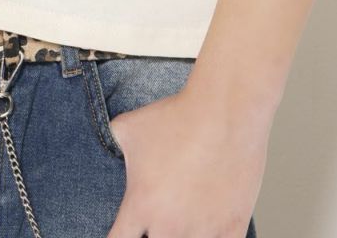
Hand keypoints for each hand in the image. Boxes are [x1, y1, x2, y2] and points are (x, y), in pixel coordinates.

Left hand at [105, 88, 267, 237]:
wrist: (224, 111)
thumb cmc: (175, 116)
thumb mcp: (128, 125)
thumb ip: (111, 145)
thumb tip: (104, 145)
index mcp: (141, 206)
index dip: (119, 236)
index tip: (126, 228)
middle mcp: (169, 227)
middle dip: (153, 233)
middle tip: (160, 216)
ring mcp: (203, 231)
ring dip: (184, 235)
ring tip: (185, 217)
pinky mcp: (232, 229)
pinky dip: (215, 237)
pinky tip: (210, 226)